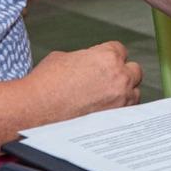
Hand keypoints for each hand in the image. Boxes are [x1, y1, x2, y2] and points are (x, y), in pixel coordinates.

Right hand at [26, 41, 141, 119]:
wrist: (35, 110)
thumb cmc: (45, 83)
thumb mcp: (63, 57)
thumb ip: (84, 58)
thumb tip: (88, 64)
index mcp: (107, 57)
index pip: (120, 50)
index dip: (110, 56)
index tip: (103, 63)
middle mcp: (119, 77)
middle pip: (134, 70)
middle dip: (123, 73)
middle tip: (109, 79)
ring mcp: (120, 100)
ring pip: (135, 93)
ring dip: (125, 93)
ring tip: (107, 98)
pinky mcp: (115, 120)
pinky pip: (127, 113)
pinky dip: (120, 111)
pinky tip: (106, 111)